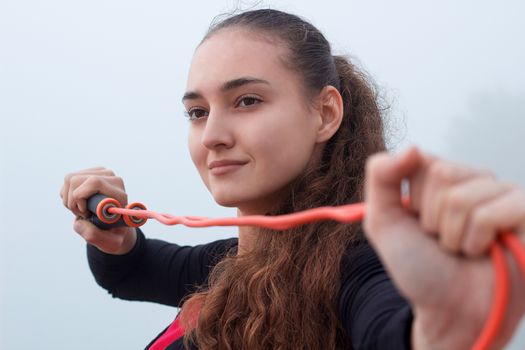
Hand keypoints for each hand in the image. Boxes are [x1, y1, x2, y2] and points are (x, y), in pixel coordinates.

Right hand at [60, 167, 136, 254]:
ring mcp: (102, 173)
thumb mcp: (108, 242)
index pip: (94, 182)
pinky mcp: (92, 172)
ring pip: (69, 178)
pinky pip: (68, 179)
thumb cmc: (113, 235)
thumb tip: (80, 221)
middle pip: (76, 180)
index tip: (86, 214)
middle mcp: (113, 179)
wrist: (113, 227)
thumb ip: (93, 235)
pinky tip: (79, 203)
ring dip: (69, 199)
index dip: (80, 198)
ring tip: (82, 210)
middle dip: (72, 201)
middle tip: (83, 214)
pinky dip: (67, 194)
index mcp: (120, 195)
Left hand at [363, 146, 524, 348]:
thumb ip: (381, 177)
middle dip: (432, 219)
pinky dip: (475, 243)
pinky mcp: (524, 210)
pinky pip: (488, 215)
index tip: (418, 222)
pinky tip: (483, 251)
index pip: (420, 159)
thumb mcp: (383, 222)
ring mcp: (501, 193)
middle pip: (442, 174)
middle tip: (442, 240)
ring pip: (462, 198)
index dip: (413, 199)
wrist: (449, 310)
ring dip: (453, 236)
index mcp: (440, 176)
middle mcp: (472, 178)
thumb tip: (412, 147)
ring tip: (462, 248)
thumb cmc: (420, 267)